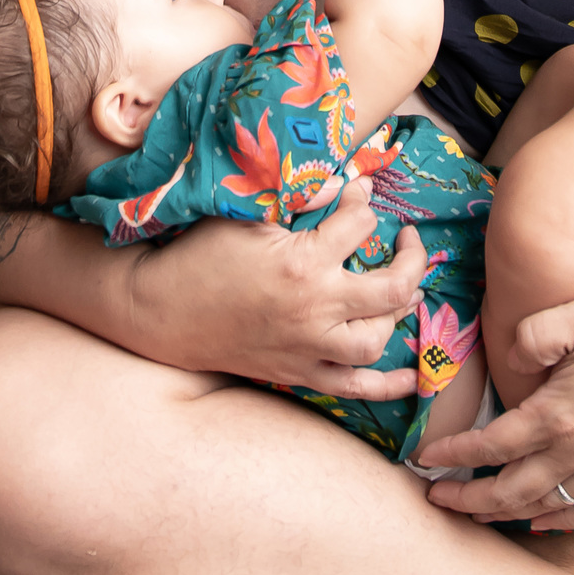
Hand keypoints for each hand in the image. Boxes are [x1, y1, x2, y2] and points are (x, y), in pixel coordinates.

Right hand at [131, 178, 427, 396]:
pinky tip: (412, 378)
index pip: (359, 223)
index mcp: (302, 263)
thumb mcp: (249, 212)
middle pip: (391, 287)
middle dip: (410, 257)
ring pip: (377, 338)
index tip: (357, 190)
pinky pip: (354, 389)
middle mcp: (314, 310)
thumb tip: (345, 185)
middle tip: (406, 237)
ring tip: (400, 287)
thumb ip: (300, 197)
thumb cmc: (201, 253)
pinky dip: (387, 386)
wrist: (162, 310)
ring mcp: (308, 349)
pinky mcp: (297, 374)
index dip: (362, 199)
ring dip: (397, 311)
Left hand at [421, 290, 573, 528]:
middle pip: (511, 488)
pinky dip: (564, 521)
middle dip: (469, 497)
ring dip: (507, 512)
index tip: (425, 458)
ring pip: (547, 505)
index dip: (455, 453)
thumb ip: (531, 334)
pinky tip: (547, 520)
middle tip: (438, 498)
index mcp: (558, 414)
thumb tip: (508, 359)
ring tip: (479, 511)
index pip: (492, 444)